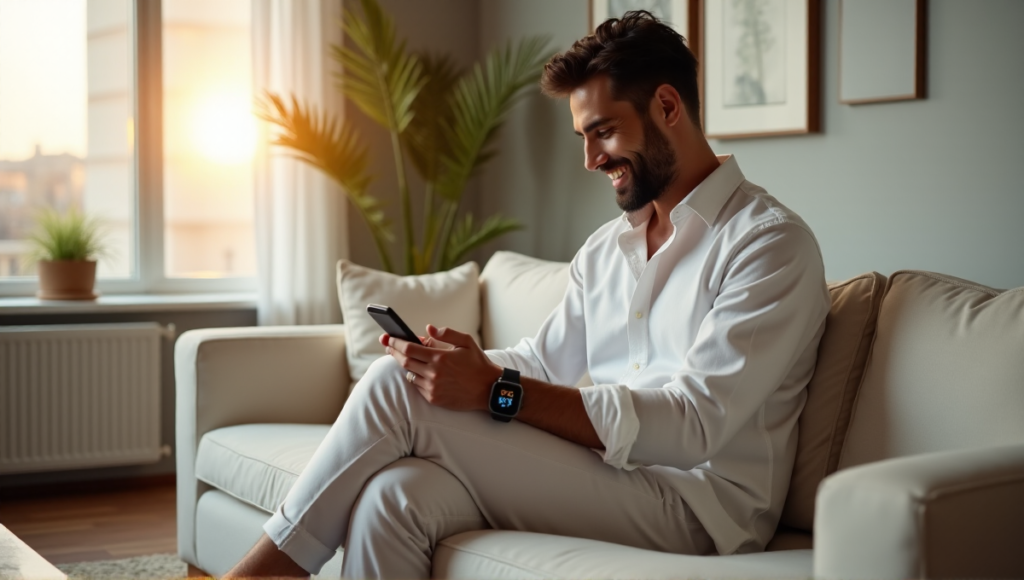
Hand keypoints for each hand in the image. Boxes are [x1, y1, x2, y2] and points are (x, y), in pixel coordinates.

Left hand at [381, 325, 501, 411]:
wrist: (489, 389)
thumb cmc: (478, 364)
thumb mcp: (467, 342)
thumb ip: (447, 333)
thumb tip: (428, 329)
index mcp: (440, 357)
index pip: (409, 348)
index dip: (396, 342)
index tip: (388, 337)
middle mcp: (434, 373)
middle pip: (404, 361)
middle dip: (393, 352)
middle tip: (388, 346)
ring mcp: (433, 387)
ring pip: (409, 374)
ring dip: (404, 365)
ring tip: (403, 357)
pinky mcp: (434, 398)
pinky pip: (417, 386)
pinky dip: (415, 378)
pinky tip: (417, 372)